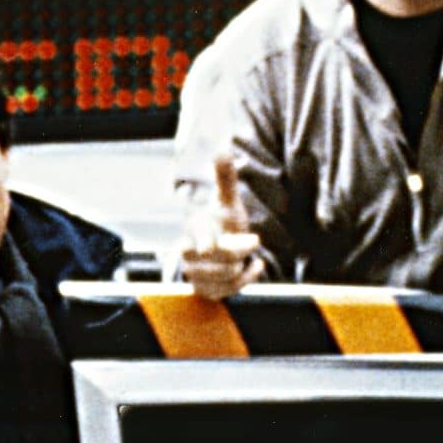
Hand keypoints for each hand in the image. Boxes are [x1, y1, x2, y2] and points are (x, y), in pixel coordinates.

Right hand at [177, 153, 262, 300]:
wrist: (213, 246)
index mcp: (194, 228)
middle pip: (223, 260)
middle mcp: (188, 253)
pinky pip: (227, 292)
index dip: (215, 243)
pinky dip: (246, 279)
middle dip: (241, 252)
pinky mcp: (202, 290)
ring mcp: (194, 273)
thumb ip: (225, 178)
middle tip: (251, 242)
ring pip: (227, 277)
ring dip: (243, 266)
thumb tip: (222, 151)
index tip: (232, 243)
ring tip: (246, 256)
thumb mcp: (226, 200)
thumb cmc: (221, 221)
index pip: (203, 240)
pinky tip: (254, 267)